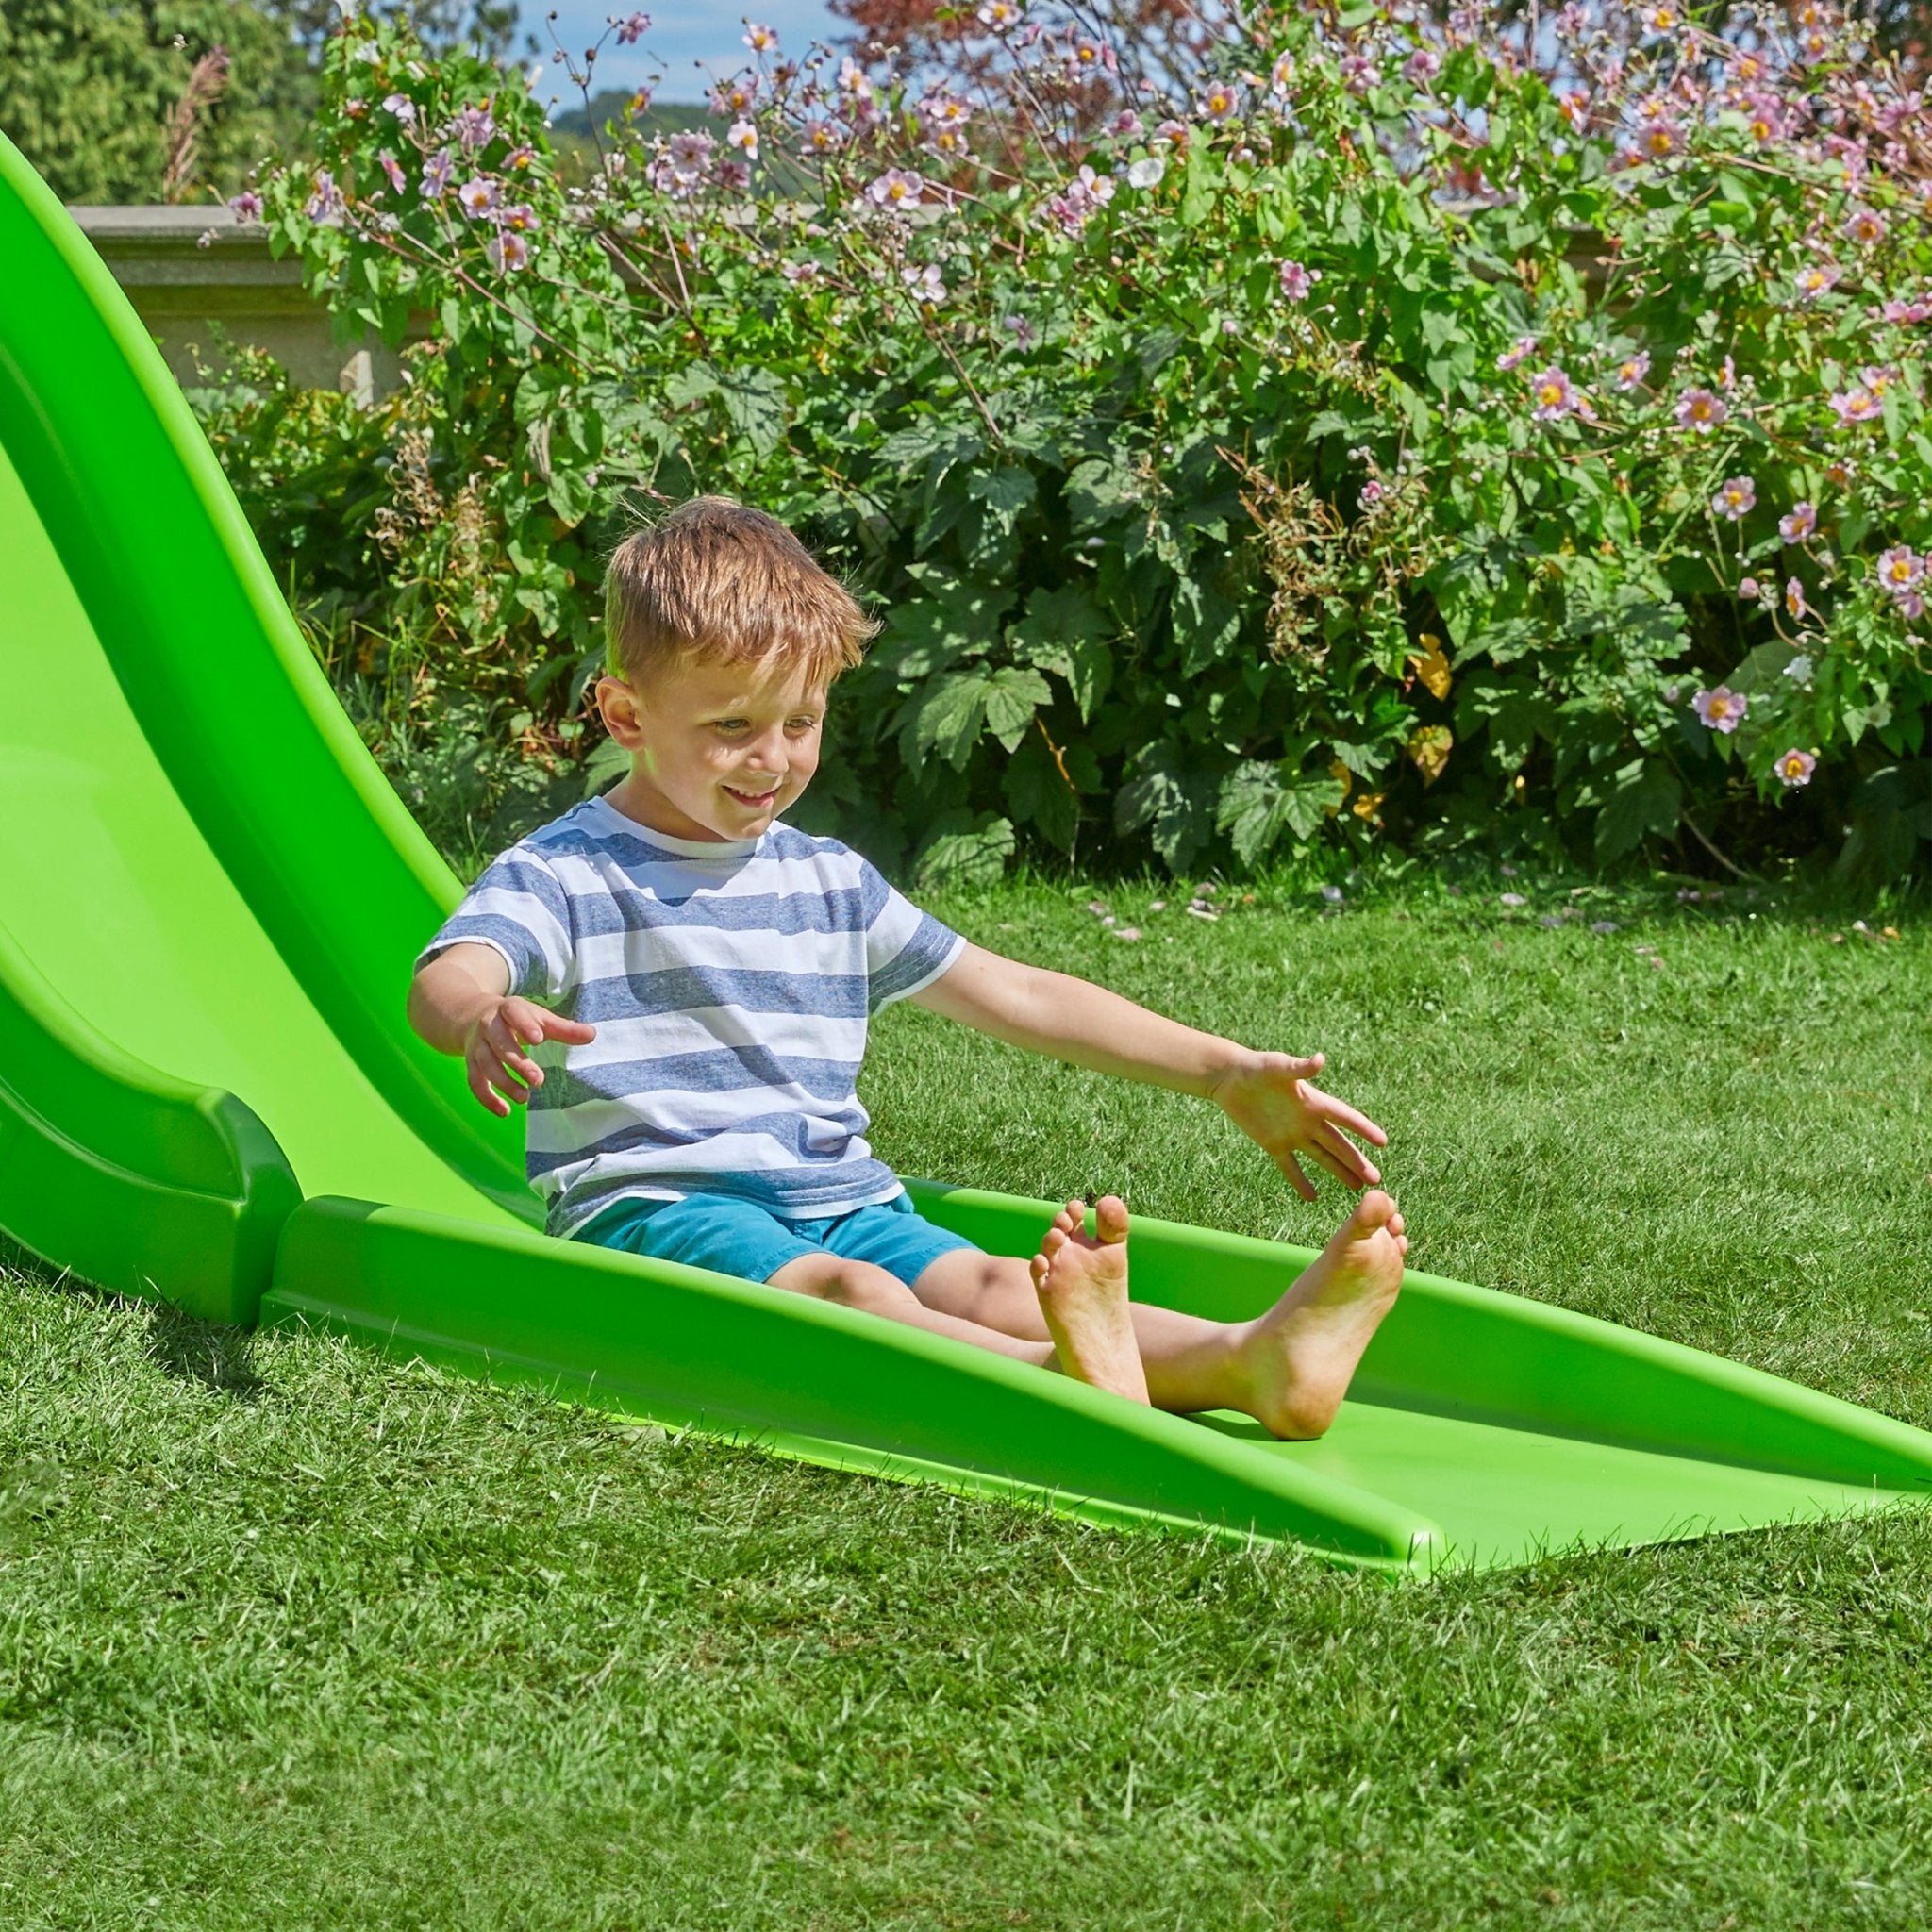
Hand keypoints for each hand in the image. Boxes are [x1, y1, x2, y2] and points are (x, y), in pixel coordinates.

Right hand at [464, 997, 595, 1117]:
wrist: (475, 1015)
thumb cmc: (518, 1019)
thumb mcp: (540, 1018)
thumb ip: (564, 1028)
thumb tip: (592, 1035)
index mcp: (508, 1009)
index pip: (514, 1013)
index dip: (525, 1025)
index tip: (539, 1039)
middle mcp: (488, 1025)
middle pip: (500, 1044)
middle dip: (518, 1063)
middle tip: (538, 1080)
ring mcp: (477, 1045)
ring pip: (485, 1065)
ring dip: (504, 1083)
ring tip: (525, 1098)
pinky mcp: (470, 1062)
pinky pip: (474, 1082)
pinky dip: (487, 1099)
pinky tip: (504, 1112)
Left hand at [1207, 1050, 1386, 1200]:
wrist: (1230, 1077)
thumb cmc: (1256, 1066)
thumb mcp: (1278, 1067)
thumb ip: (1299, 1067)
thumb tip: (1320, 1059)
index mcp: (1314, 1101)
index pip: (1345, 1118)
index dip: (1364, 1129)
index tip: (1383, 1142)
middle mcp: (1308, 1120)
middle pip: (1338, 1144)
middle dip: (1356, 1161)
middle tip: (1376, 1180)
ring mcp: (1292, 1134)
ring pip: (1321, 1157)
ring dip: (1338, 1172)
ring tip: (1357, 1188)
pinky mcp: (1273, 1144)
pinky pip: (1290, 1167)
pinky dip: (1300, 1181)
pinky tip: (1312, 1198)